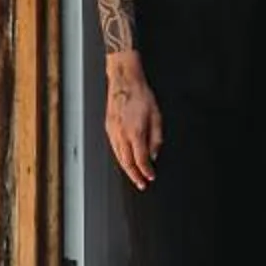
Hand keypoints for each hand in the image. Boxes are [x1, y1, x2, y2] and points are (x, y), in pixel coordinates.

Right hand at [105, 63, 162, 189]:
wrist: (124, 81)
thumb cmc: (141, 95)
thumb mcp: (156, 116)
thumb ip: (156, 137)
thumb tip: (154, 154)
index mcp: (135, 132)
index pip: (141, 159)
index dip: (146, 171)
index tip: (151, 177)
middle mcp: (121, 134)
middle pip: (127, 163)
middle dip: (135, 176)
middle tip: (141, 184)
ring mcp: (113, 132)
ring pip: (119, 157)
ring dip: (126, 169)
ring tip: (134, 176)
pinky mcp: (108, 128)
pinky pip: (114, 148)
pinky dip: (120, 158)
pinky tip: (125, 160)